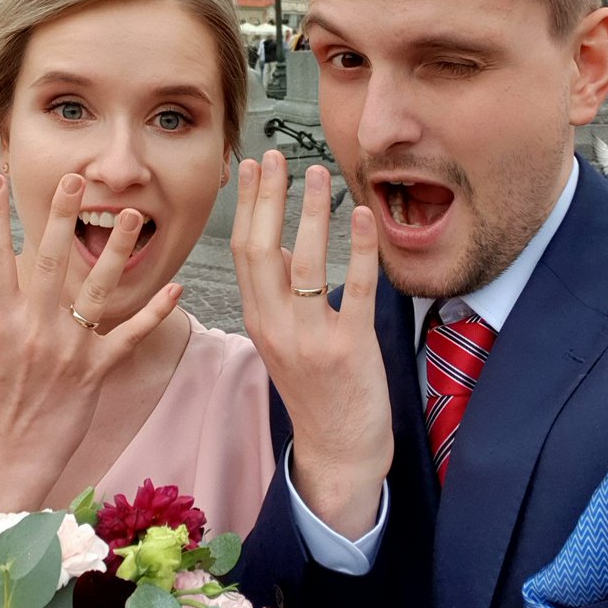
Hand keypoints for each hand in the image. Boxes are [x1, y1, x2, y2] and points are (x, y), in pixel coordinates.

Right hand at [0, 172, 179, 495]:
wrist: (11, 456)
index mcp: (0, 322)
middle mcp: (36, 329)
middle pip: (50, 261)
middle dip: (61, 216)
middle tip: (74, 178)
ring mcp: (69, 349)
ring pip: (97, 290)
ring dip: (117, 251)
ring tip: (134, 215)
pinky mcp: (97, 370)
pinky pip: (130, 337)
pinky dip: (154, 314)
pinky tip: (176, 288)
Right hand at [231, 152, 392, 537]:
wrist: (337, 451)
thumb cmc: (314, 390)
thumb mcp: (283, 340)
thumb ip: (279, 294)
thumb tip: (282, 245)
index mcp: (258, 320)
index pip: (244, 251)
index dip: (248, 205)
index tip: (253, 166)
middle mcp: (277, 327)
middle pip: (263, 250)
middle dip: (269, 198)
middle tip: (278, 157)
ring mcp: (311, 339)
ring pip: (306, 264)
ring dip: (311, 213)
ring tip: (319, 174)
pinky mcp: (351, 348)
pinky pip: (356, 290)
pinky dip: (360, 249)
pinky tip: (363, 216)